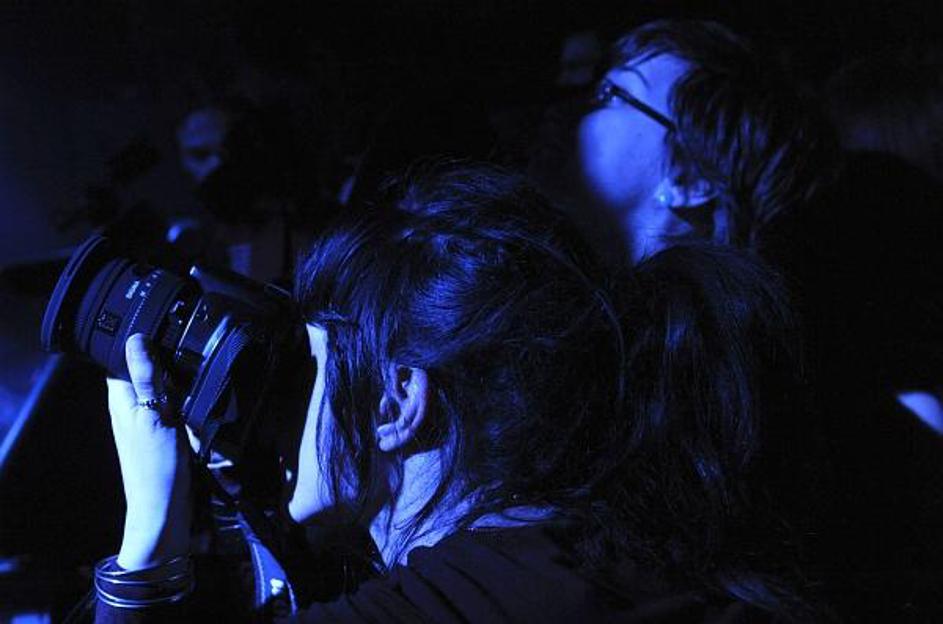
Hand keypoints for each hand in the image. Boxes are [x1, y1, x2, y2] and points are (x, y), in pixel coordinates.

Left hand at [107, 333, 190, 569]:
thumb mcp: (153, 416)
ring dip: (180, 379)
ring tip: (199, 366)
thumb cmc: (155, 467)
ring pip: (165, 387)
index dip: (141, 341)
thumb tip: (134, 338)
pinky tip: (202, 393)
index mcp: (121, 399)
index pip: (123, 358)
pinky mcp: (168, 433)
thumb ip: (146, 378)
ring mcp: (151, 421)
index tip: (163, 325)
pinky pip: (178, 405)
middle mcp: (133, 407)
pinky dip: (189, 398)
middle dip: (165, 358)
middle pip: (147, 370)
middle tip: (189, 343)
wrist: (166, 511)